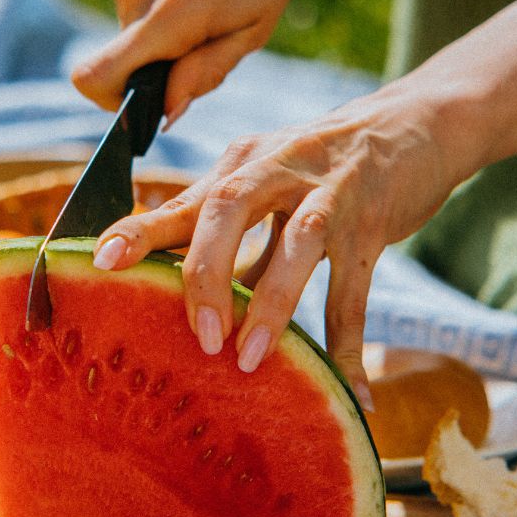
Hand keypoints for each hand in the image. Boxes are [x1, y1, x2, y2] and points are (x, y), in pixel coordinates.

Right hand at [71, 0, 326, 120]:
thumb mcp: (255, 28)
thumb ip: (205, 72)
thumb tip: (166, 112)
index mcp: (172, 12)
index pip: (97, 75)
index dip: (114, 105)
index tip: (149, 105)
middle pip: (121, 65)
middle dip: (157, 72)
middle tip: (206, 46)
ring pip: (130, 38)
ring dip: (163, 42)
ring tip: (209, 11)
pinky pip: (135, 13)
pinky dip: (161, 18)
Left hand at [90, 83, 473, 402]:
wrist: (414, 125)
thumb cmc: (322, 167)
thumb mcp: (269, 181)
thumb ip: (230, 232)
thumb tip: (184, 294)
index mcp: (243, 163)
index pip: (186, 199)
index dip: (142, 229)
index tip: (101, 260)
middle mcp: (279, 166)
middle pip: (229, 206)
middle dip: (207, 270)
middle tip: (199, 335)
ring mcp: (329, 190)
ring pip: (296, 243)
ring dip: (271, 303)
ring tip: (251, 359)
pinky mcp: (374, 219)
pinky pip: (356, 288)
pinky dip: (349, 343)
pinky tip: (353, 392)